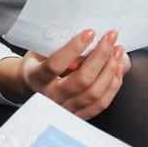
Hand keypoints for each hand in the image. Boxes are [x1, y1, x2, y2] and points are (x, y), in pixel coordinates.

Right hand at [0, 30, 128, 119]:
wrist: (30, 87)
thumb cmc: (37, 64)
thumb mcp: (38, 51)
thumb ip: (57, 45)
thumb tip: (87, 36)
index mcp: (36, 78)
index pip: (55, 65)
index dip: (73, 48)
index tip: (89, 32)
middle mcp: (50, 96)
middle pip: (82, 80)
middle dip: (100, 56)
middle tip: (110, 37)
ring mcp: (65, 108)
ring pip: (94, 93)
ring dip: (110, 69)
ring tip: (117, 51)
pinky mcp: (78, 114)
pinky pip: (101, 103)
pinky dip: (113, 85)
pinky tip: (117, 69)